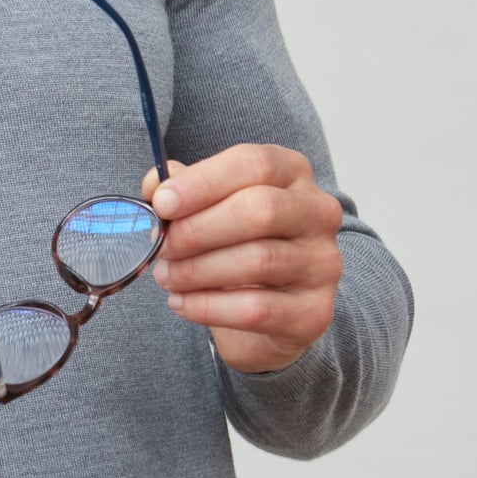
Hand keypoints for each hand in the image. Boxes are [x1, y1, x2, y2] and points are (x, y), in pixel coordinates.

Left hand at [141, 144, 342, 373]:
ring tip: (166, 276)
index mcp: (293, 174)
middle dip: (198, 229)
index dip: (203, 181)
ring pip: (258, 260)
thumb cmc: (236, 246)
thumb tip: (154, 185)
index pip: (255, 163)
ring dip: (198, 270)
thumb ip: (183, 191)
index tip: (162, 203)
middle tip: (163, 246)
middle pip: (260, 209)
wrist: (268, 314)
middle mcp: (318, 213)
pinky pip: (256, 309)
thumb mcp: (210, 209)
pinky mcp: (314, 312)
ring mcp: (322, 263)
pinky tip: (181, 303)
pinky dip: (208, 306)